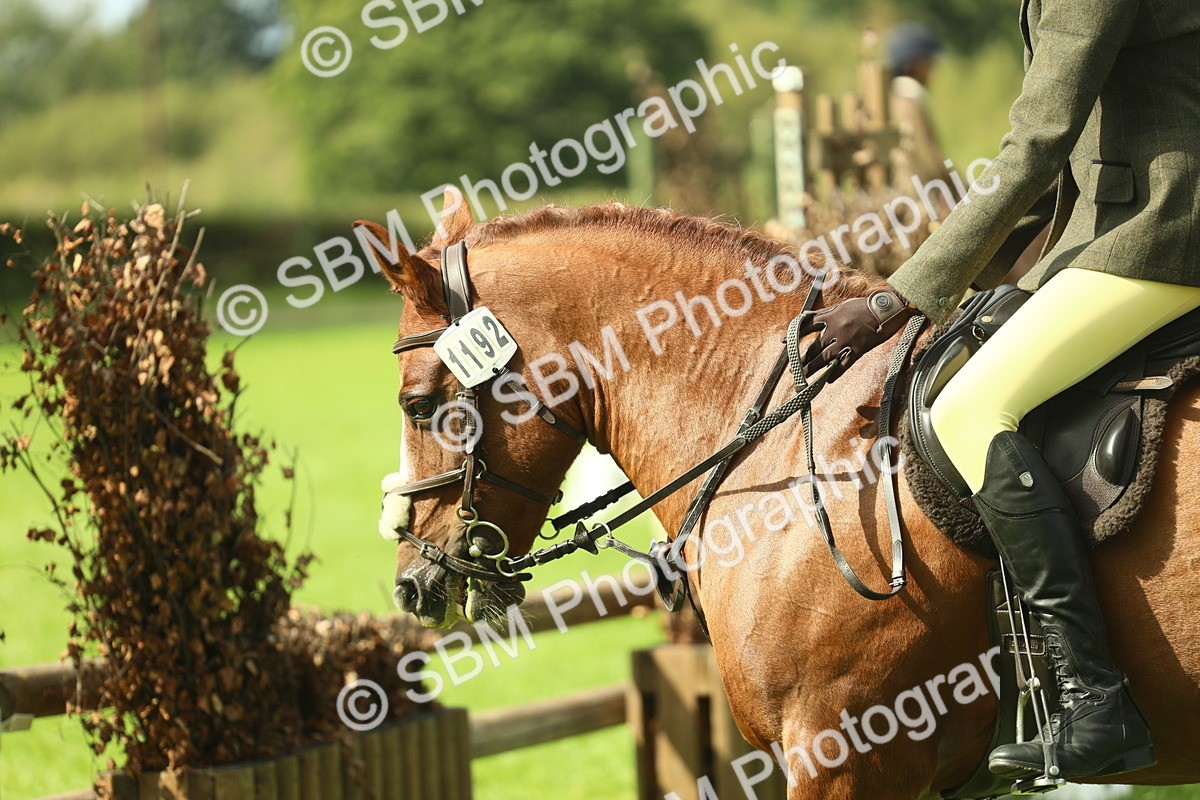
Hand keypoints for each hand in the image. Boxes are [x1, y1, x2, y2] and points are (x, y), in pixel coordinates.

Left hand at [800, 286, 914, 378]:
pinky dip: (835, 373)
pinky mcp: (858, 350)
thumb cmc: (865, 305)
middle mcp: (835, 330)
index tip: (783, 342)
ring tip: (804, 377)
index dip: (794, 334)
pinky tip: (827, 380)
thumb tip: (809, 318)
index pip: (806, 326)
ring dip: (813, 369)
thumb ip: (826, 313)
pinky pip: (844, 365)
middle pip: (814, 348)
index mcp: (830, 317)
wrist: (886, 309)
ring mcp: (846, 341)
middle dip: (803, 360)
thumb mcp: (842, 305)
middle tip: (794, 369)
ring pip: (825, 359)